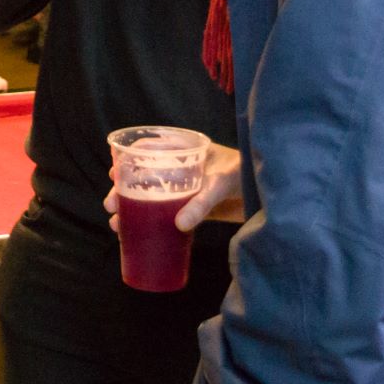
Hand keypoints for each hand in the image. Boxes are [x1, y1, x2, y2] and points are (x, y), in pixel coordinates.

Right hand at [105, 143, 245, 231]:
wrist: (272, 194)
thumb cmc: (246, 175)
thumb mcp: (221, 183)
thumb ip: (202, 203)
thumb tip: (178, 224)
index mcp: (186, 150)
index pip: (150, 149)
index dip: (128, 160)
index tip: (113, 174)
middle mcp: (182, 168)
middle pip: (144, 177)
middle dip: (124, 192)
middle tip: (111, 206)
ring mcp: (187, 189)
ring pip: (152, 197)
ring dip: (132, 210)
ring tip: (117, 226)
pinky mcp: (195, 208)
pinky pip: (167, 214)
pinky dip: (152, 223)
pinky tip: (138, 235)